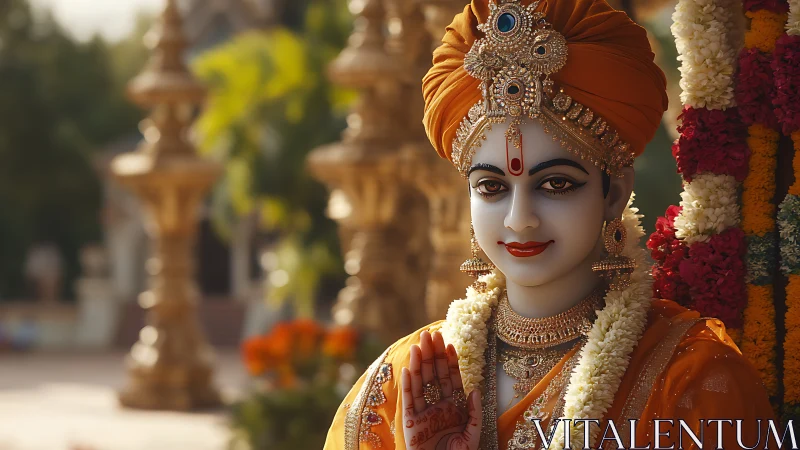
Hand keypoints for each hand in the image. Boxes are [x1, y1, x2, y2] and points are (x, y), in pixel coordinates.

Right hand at [401, 331, 481, 449]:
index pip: (451, 379)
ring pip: (420, 382)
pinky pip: (409, 399)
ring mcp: (423, 412)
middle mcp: (438, 405)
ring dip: (419, 362)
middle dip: (432, 354)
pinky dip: (408, 384)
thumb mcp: (472, 436)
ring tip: (418, 343)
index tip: (449, 344)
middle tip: (430, 334)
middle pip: (434, 374)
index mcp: (453, 407)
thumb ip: (474, 413)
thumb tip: (473, 390)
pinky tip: (408, 368)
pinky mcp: (411, 420)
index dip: (450, 362)